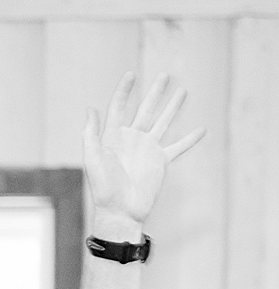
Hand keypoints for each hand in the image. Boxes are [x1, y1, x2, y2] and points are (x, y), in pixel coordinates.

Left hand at [83, 72, 204, 229]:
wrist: (120, 211)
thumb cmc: (103, 188)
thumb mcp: (93, 159)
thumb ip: (91, 134)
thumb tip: (90, 109)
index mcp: (113, 137)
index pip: (119, 108)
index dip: (124, 91)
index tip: (131, 74)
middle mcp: (131, 140)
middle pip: (146, 109)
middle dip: (155, 92)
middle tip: (165, 75)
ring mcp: (147, 149)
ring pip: (163, 122)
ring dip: (173, 107)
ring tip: (183, 91)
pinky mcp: (160, 161)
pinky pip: (179, 147)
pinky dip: (190, 139)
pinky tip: (201, 129)